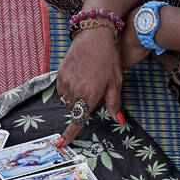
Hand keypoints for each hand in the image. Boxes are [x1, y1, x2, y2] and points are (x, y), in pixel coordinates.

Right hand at [56, 27, 125, 146]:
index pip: (78, 119)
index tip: (61, 144)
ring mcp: (65, 81)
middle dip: (84, 106)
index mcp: (90, 94)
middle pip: (75, 109)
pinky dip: (69, 88)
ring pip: (68, 100)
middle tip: (96, 91)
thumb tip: (120, 121)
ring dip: (76, 97)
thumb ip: (115, 103)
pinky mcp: (60, 74)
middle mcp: (75, 90)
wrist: (94, 35)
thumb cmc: (108, 58)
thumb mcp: (116, 81)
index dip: (70, 133)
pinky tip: (79, 77)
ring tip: (88, 81)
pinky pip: (62, 89)